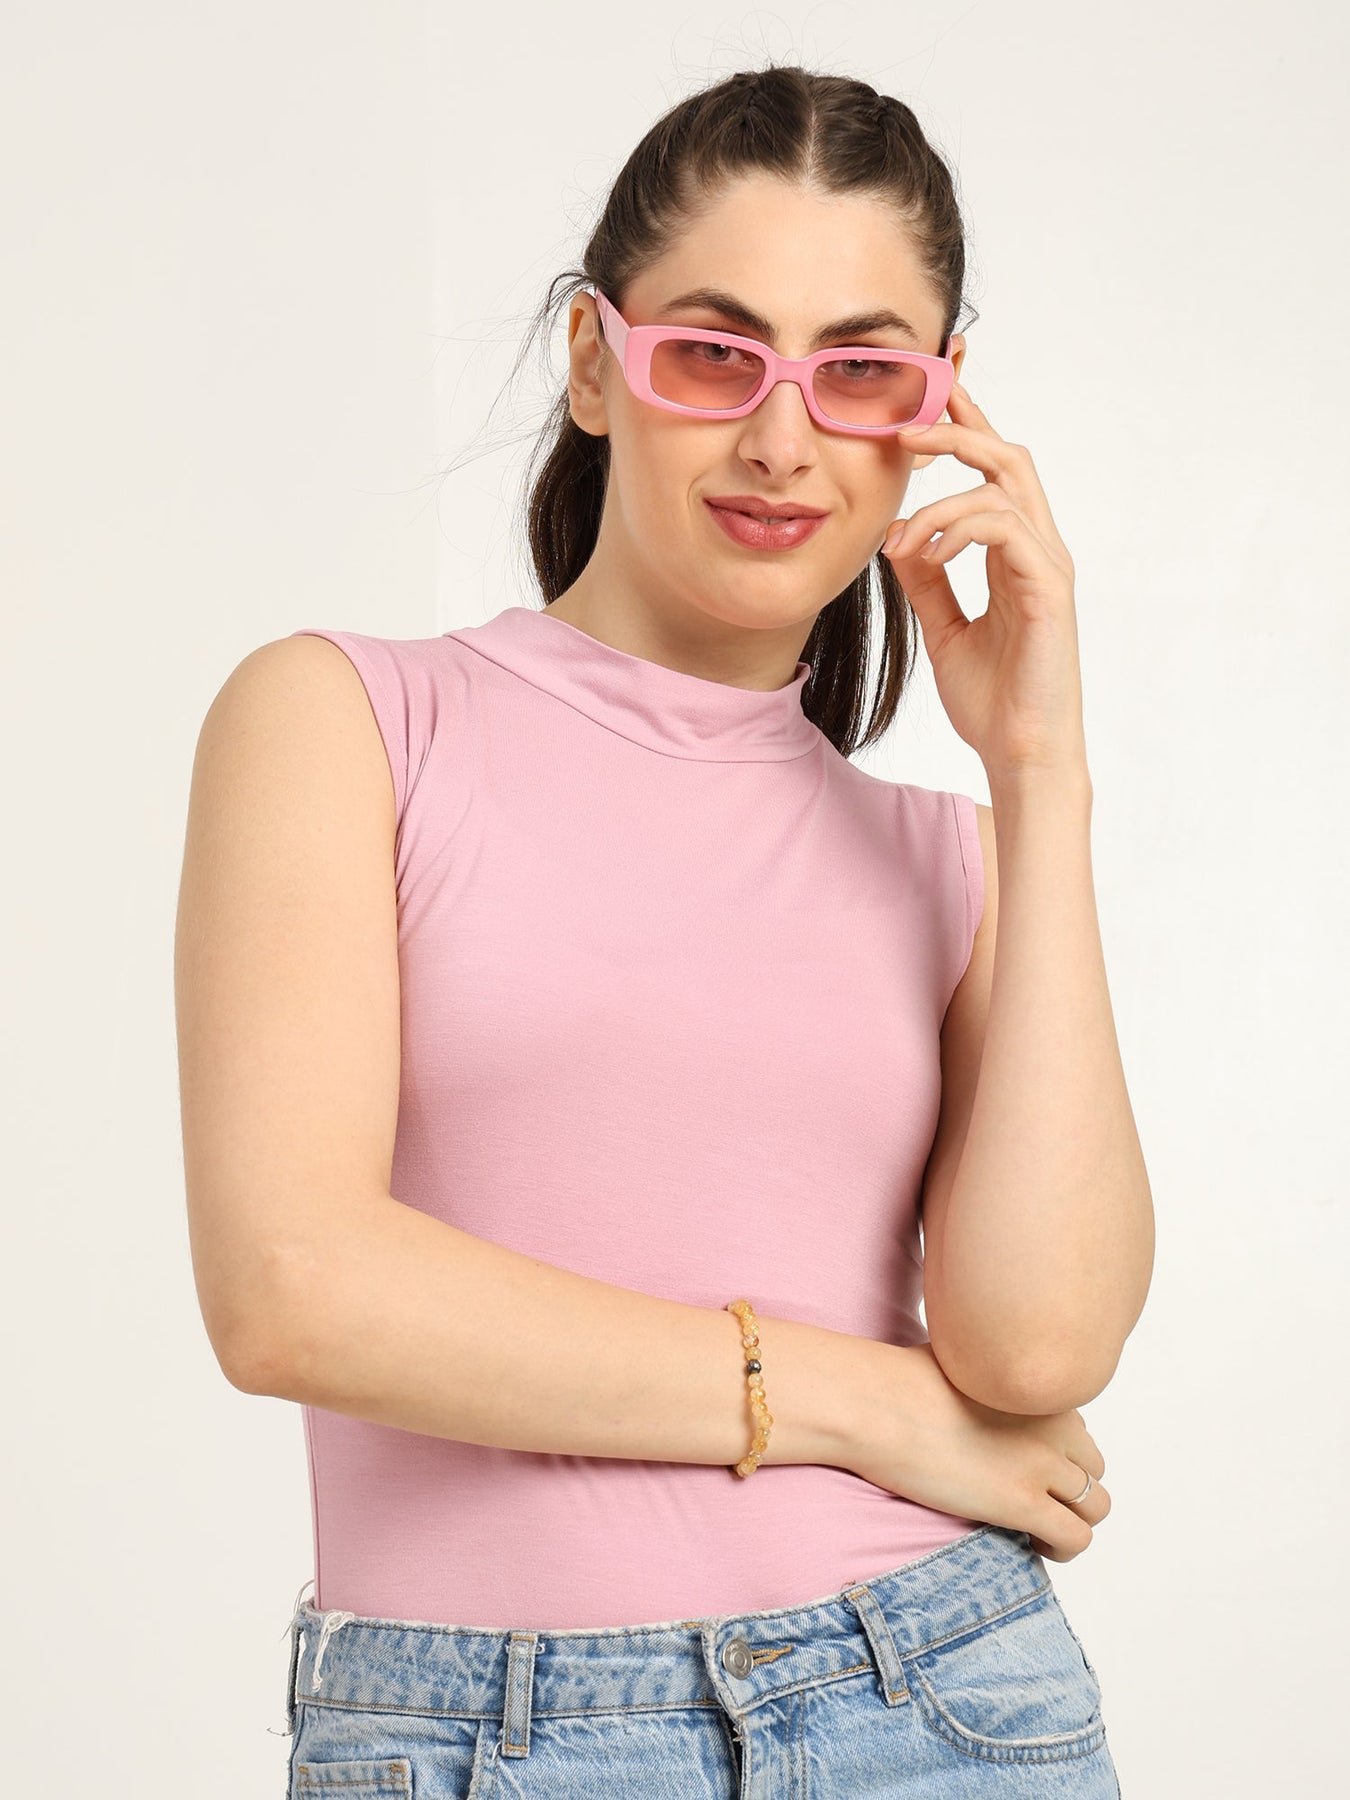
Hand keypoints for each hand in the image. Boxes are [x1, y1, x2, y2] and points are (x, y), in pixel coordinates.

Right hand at [851, 1341, 1111, 1563]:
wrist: (877, 1404)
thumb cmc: (898, 1379)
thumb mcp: (957, 1359)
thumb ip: (984, 1375)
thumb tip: (974, 1380)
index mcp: (1036, 1388)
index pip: (1076, 1430)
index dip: (1055, 1454)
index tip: (1026, 1467)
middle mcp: (1053, 1423)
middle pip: (1093, 1467)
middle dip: (1068, 1487)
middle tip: (1032, 1500)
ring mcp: (1041, 1463)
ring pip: (1095, 1505)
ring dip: (1072, 1520)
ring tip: (1037, 1528)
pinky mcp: (1023, 1501)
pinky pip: (1076, 1538)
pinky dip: (1060, 1548)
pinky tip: (1031, 1543)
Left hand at [880, 384, 1087, 782]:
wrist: (1021, 753)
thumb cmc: (992, 699)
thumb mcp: (943, 628)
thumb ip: (926, 580)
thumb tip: (897, 537)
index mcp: (1016, 554)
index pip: (994, 473)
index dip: (964, 429)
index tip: (922, 406)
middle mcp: (1038, 550)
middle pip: (1008, 457)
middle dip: (959, 429)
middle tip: (905, 431)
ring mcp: (1048, 566)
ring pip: (1004, 485)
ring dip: (941, 500)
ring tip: (901, 538)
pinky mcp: (1048, 590)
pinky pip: (1005, 529)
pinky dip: (960, 530)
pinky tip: (928, 554)